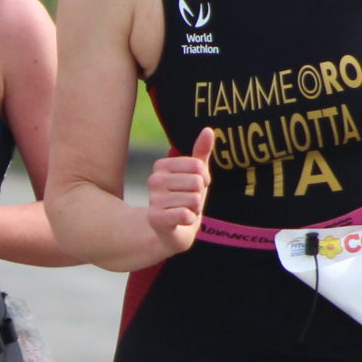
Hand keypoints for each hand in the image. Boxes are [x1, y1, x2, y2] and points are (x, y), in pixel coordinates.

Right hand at [145, 126, 214, 253]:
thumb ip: (201, 153)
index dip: (203, 179)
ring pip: (194, 199)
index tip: (194, 188)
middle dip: (199, 196)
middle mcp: (153, 180)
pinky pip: (186, 214)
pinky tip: (180, 222)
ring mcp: (153, 199)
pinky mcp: (155, 218)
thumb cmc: (185, 200)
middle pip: (197, 182)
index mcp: (161, 166)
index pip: (198, 166)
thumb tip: (208, 129)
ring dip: (195, 210)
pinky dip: (189, 220)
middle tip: (188, 203)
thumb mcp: (196, 175)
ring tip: (184, 212)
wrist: (172, 232)